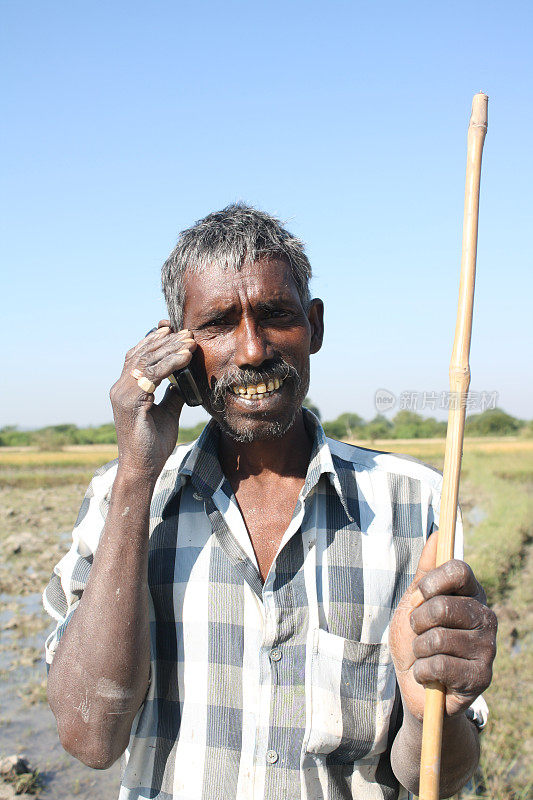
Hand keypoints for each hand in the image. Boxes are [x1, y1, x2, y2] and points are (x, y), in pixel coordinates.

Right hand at [110, 320, 196, 481]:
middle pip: (142, 353)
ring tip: (190, 341)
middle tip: (187, 332)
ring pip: (147, 360)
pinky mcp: (129, 401)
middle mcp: (119, 387)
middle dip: (166, 340)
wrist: (142, 468)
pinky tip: (185, 356)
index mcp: (126, 388)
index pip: (138, 355)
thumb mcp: (167, 413)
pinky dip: (170, 363)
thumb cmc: (152, 444)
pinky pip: (152, 375)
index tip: (174, 328)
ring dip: (170, 348)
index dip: (154, 340)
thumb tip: (184, 380)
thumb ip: (172, 394)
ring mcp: (122, 393)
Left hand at [389, 533, 496, 719]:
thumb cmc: (416, 638)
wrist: (415, 685)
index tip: (420, 594)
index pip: (459, 570)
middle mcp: (485, 616)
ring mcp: (487, 647)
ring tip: (425, 655)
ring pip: (438, 638)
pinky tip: (430, 675)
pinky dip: (423, 670)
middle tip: (419, 632)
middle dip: (418, 621)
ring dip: (419, 649)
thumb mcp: (415, 602)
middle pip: (443, 605)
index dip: (433, 581)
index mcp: (471, 594)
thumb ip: (427, 570)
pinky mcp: (482, 676)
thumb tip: (439, 533)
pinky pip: (440, 665)